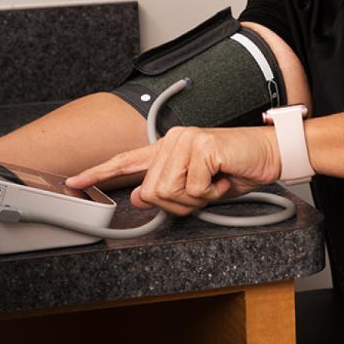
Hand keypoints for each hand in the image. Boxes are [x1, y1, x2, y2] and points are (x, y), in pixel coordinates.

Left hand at [66, 126, 280, 215]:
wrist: (268, 155)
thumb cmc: (235, 169)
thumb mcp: (199, 187)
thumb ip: (168, 191)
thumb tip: (141, 198)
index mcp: (168, 148)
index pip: (127, 160)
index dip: (99, 172)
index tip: (74, 181)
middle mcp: (172, 140)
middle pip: (152, 192)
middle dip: (180, 204)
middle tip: (204, 192)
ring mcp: (186, 140)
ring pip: (169, 192)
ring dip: (196, 199)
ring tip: (214, 183)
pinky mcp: (201, 146)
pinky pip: (193, 188)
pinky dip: (212, 193)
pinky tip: (223, 178)